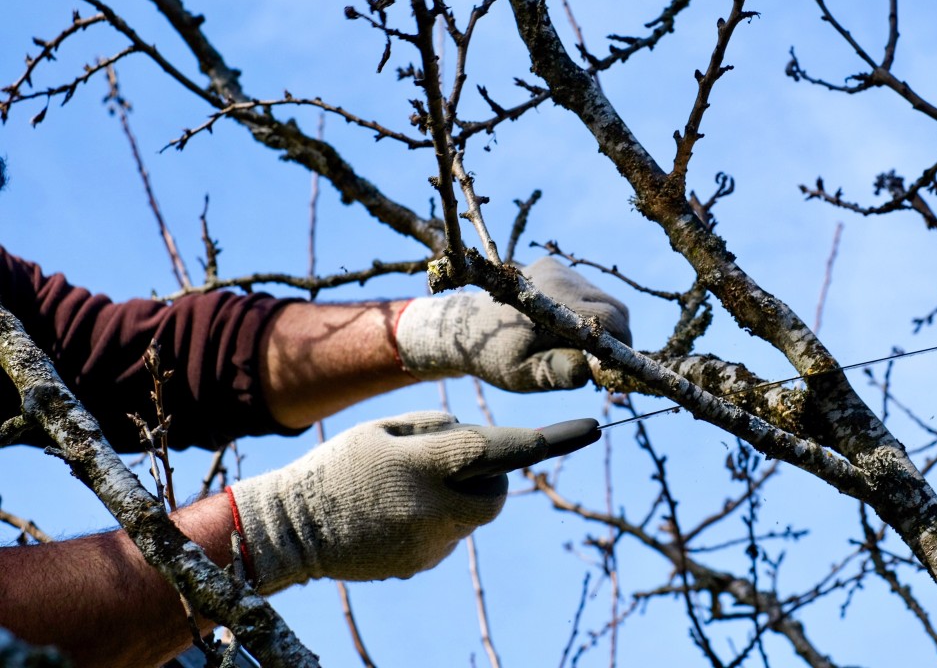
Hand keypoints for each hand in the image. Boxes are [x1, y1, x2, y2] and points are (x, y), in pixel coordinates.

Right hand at [228, 411, 547, 592]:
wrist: (289, 531)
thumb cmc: (336, 467)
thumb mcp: (382, 430)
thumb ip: (439, 430)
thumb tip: (481, 444)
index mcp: (421, 466)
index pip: (496, 450)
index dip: (546, 440)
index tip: (591, 428)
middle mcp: (431, 510)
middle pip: (496, 492)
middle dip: (492, 475)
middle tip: (455, 461)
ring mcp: (427, 545)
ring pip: (472, 515)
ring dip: (458, 497)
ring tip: (408, 488)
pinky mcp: (419, 565)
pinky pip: (449, 536)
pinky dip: (438, 520)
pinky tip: (395, 514)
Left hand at [394, 257, 630, 391]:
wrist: (464, 325)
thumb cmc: (495, 356)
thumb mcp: (524, 374)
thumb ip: (558, 373)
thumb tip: (591, 370)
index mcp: (554, 305)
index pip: (611, 320)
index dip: (622, 346)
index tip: (615, 369)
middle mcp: (559, 278)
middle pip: (615, 307)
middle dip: (617, 336)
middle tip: (601, 363)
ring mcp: (557, 268)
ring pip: (604, 298)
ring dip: (601, 324)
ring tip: (578, 346)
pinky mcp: (553, 265)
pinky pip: (587, 290)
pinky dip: (586, 310)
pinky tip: (564, 326)